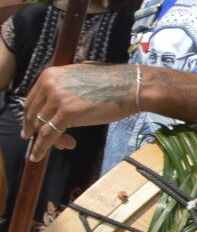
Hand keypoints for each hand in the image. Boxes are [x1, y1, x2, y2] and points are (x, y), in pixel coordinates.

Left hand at [21, 63, 137, 165]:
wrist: (131, 86)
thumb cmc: (113, 81)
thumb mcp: (80, 75)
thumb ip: (64, 84)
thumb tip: (56, 98)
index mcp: (50, 74)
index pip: (32, 100)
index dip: (31, 116)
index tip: (31, 126)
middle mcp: (49, 85)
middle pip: (33, 113)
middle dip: (35, 129)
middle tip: (37, 139)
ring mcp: (57, 99)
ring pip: (41, 125)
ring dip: (46, 140)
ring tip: (64, 145)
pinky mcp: (66, 114)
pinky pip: (47, 134)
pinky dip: (40, 148)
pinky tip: (37, 156)